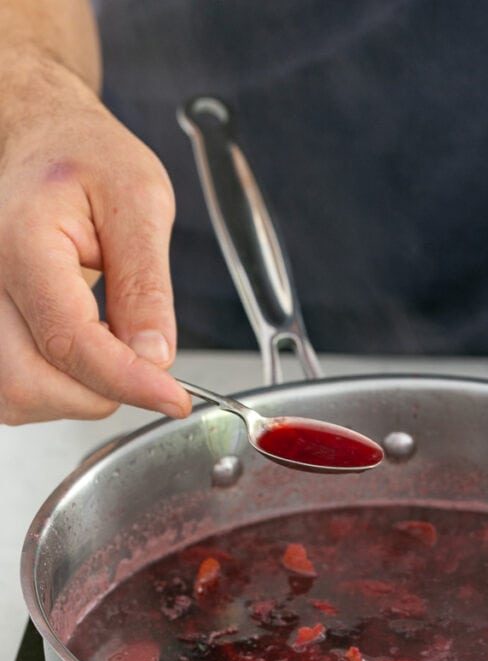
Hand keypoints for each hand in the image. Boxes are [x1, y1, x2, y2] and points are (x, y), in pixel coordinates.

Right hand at [0, 53, 191, 423]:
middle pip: (30, 382)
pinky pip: (12, 389)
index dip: (125, 380)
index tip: (174, 397)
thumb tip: (156, 356)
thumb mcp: (141, 201)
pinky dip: (57, 391)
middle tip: (147, 369)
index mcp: (23, 241)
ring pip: (16, 396)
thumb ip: (147, 284)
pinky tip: (85, 358)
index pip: (68, 339)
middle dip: (101, 393)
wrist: (41, 138)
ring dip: (77, 396)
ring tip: (114, 352)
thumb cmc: (85, 157)